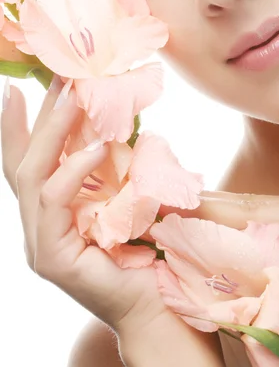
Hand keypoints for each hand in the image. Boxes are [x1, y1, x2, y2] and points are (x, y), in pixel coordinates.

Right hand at [1, 80, 224, 366]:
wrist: (157, 303)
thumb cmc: (144, 250)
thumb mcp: (122, 197)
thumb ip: (110, 169)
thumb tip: (115, 123)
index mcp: (50, 212)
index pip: (28, 162)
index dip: (20, 125)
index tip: (20, 85)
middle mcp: (37, 226)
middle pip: (23, 163)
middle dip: (38, 117)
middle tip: (56, 78)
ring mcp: (39, 244)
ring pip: (33, 177)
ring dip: (54, 133)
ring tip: (75, 97)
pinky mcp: (51, 258)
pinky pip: (55, 203)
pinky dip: (74, 171)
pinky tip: (98, 146)